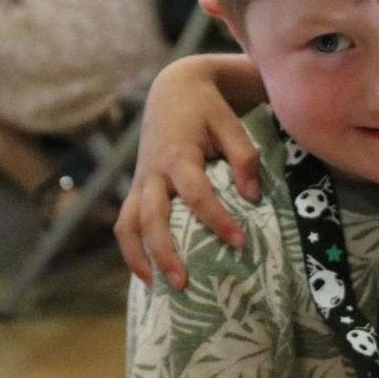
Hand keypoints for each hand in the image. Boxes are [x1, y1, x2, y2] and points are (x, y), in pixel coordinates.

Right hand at [116, 54, 263, 288]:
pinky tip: (148, 272)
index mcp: (178, 154)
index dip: (217, 220)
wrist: (173, 90)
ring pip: (128, 225)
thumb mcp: (231, 124)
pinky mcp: (136, 187)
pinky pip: (125, 222)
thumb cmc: (208, 108)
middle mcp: (153, 172)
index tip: (240, 243)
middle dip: (165, 253)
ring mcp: (140, 181)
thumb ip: (245, 158)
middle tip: (186, 284)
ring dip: (139, 258)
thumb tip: (253, 197)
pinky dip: (131, 249)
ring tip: (157, 288)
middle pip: (151, 219)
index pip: (196, 194)